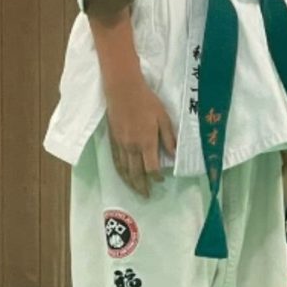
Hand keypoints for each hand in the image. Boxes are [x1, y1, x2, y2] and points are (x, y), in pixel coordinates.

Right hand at [103, 74, 176, 196]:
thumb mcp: (163, 117)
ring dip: (131, 183)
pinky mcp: (113, 141)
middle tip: (147, 195)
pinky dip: (120, 172)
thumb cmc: (147, 101)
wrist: (123, 90)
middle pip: (136, 174)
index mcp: (146, 142)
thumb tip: (173, 155)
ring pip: (125, 170)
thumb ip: (169, 138)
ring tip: (136, 191)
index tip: (161, 179)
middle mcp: (132, 147)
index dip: (157, 177)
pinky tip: (124, 177)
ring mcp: (121, 145)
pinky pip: (116, 162)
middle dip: (142, 186)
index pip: (151, 168)